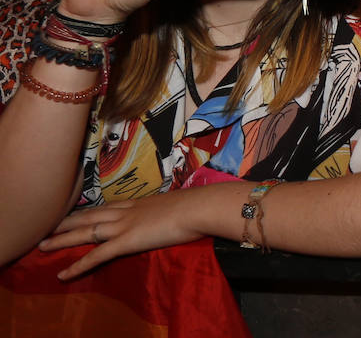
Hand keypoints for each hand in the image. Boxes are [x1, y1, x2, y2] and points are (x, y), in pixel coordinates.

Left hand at [39, 190, 206, 279]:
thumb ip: (169, 210)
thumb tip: (174, 213)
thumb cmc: (197, 205)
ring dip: (62, 239)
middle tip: (48, 226)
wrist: (200, 207)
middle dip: (68, 221)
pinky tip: (63, 274)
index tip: (76, 212)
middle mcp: (127, 211)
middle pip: (90, 215)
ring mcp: (124, 225)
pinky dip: (78, 265)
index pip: (108, 206)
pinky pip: (97, 255)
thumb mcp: (179, 204)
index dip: (90, 210)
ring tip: (43, 245)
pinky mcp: (126, 240)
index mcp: (140, 202)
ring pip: (86, 231)